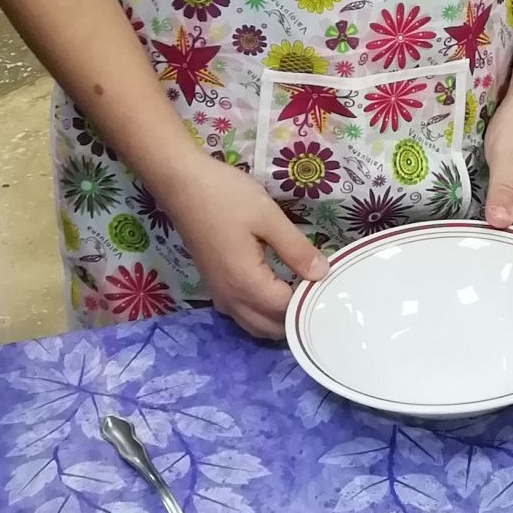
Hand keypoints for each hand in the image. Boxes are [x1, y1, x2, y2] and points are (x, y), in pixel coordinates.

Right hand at [165, 154, 326, 340]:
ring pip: (254, 325)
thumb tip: (322, 274)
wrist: (182, 184)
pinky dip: (261, 313)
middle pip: (270, 328)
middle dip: (296, 318)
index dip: (310, 302)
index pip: (287, 312)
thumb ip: (296, 249)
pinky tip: (276, 289)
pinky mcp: (214, 286)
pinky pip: (242, 314)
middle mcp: (231, 299)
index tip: (330, 286)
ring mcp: (219, 295)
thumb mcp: (268, 217)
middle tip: (319, 291)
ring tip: (302, 292)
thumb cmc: (226, 197)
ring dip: (279, 319)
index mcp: (246, 284)